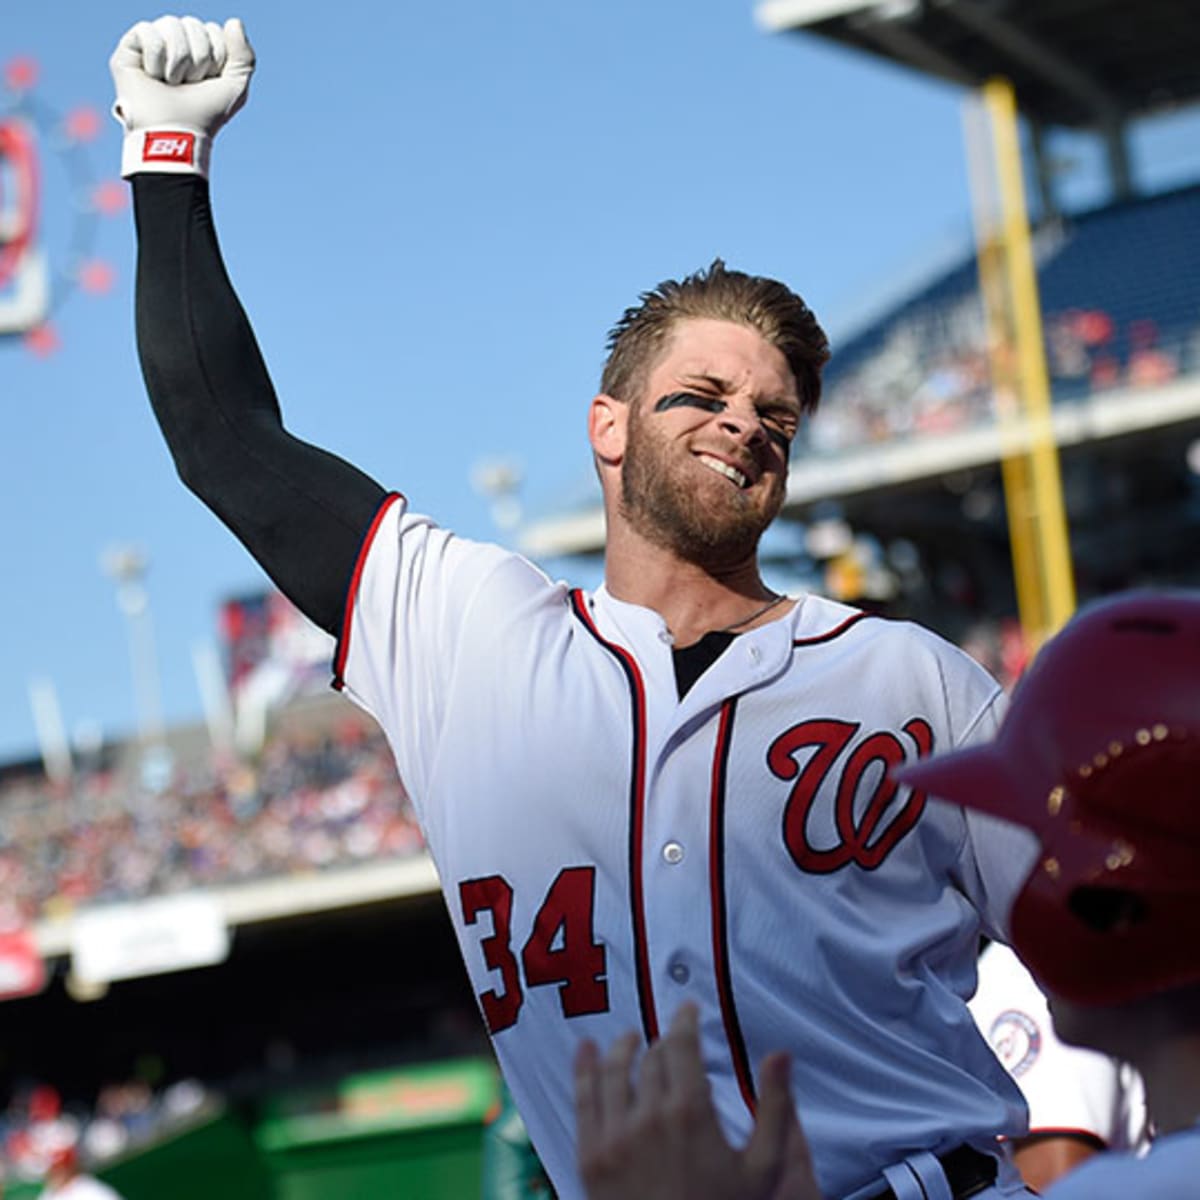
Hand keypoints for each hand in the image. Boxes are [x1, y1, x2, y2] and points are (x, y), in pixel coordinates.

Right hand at [110, 15, 254, 177]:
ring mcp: (153, 45)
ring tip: (171, 82)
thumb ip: (244, 56)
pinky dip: (156, 57)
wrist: (176, 132)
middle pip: (194, 24)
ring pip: (171, 24)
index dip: (217, 58)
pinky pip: (147, 30)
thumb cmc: (205, 114)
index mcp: (200, 51)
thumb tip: (233, 21)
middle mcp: (176, 45)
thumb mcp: (235, 88)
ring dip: (178, 60)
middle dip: (198, 59)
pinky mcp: (130, 48)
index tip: (208, 81)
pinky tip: (153, 75)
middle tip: (188, 84)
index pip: (214, 31)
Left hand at [574, 1004, 821, 1199]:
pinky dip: (583, 1068)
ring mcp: (613, 1137)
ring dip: (622, 1048)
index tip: (687, 1011)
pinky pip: (581, 1100)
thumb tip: (780, 1055)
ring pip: (612, 1071)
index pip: (681, 1046)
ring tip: (629, 1039)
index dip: (684, 1021)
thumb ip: (776, 1108)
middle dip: (660, 1043)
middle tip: (668, 1040)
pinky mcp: (589, 1158)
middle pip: (649, 1059)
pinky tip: (585, 1050)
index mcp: (690, 1113)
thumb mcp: (763, 1169)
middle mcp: (647, 1117)